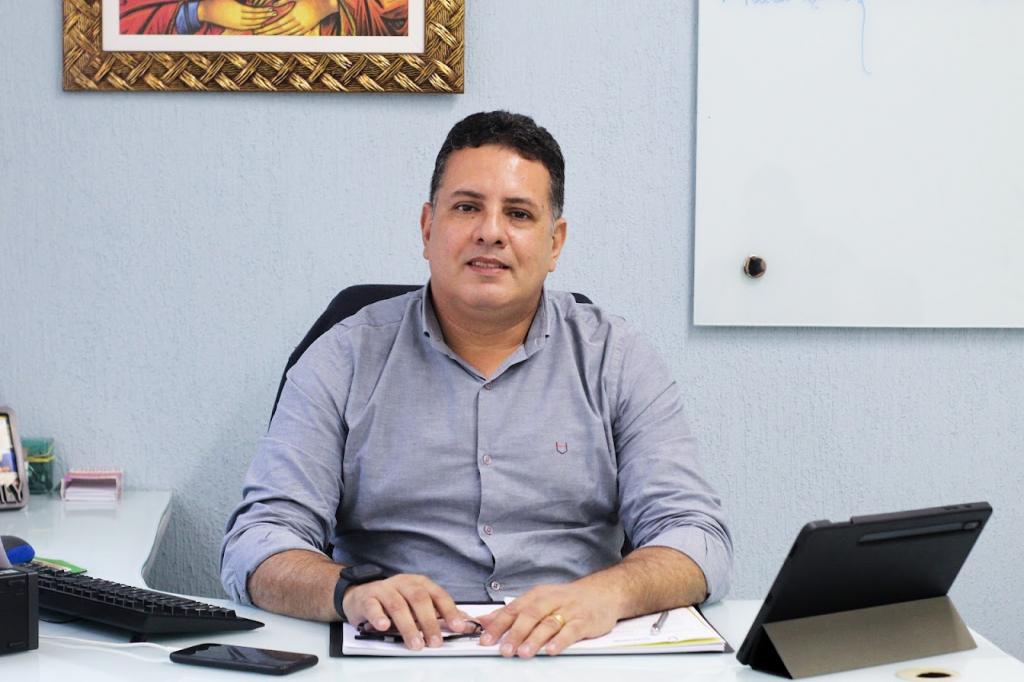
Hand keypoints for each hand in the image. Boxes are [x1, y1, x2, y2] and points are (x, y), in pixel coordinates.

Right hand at [196, 0, 275, 29]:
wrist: (206, 10)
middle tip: (275, 13)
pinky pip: (248, 27)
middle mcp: (238, 17)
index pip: (255, 10)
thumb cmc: (218, 0)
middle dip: (266, 15)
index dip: (265, 10)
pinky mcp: (235, 26)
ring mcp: (237, 23)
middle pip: (256, 18)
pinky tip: (261, 23)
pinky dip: (256, 25)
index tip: (272, 9)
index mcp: (238, 8)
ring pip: (253, 24)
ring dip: (262, 21)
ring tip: (269, 18)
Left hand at [254, 0, 337, 35]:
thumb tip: (273, 5)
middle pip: (281, 29)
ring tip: (267, 37)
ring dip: (277, 35)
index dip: (269, 26)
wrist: (327, 4)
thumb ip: (284, 0)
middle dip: (270, 32)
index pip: (278, 22)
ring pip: (288, 33)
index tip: (260, 28)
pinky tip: (281, 37)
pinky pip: (295, 34)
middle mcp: (298, 21)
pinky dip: (287, 36)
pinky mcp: (307, 27)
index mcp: (294, 13)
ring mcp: (303, 26)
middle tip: (259, 34)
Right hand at [341, 574, 474, 650]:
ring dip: (408, 626)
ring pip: (398, 606)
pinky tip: (384, 626)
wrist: (359, 595)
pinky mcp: (367, 598)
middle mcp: (403, 583)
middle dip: (429, 622)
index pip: (438, 595)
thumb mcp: (416, 604)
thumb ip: (437, 612)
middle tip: (435, 642)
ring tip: (415, 643)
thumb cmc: (392, 601)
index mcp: (419, 583)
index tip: (457, 626)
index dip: (449, 611)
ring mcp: (384, 589)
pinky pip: (373, 607)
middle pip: (419, 599)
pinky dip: (379, 617)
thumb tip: (464, 623)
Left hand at [477, 582, 621, 657]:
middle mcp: (551, 601)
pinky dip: (560, 641)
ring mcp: (568, 610)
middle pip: (530, 616)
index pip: (513, 609)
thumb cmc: (567, 599)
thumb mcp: (539, 600)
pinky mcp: (584, 620)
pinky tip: (552, 649)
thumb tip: (484, 620)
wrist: (602, 592)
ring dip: (535, 639)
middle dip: (515, 633)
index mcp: (537, 595)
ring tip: (524, 653)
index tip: (486, 639)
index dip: (498, 625)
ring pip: (548, 624)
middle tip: (504, 649)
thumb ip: (512, 612)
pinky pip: (571, 631)